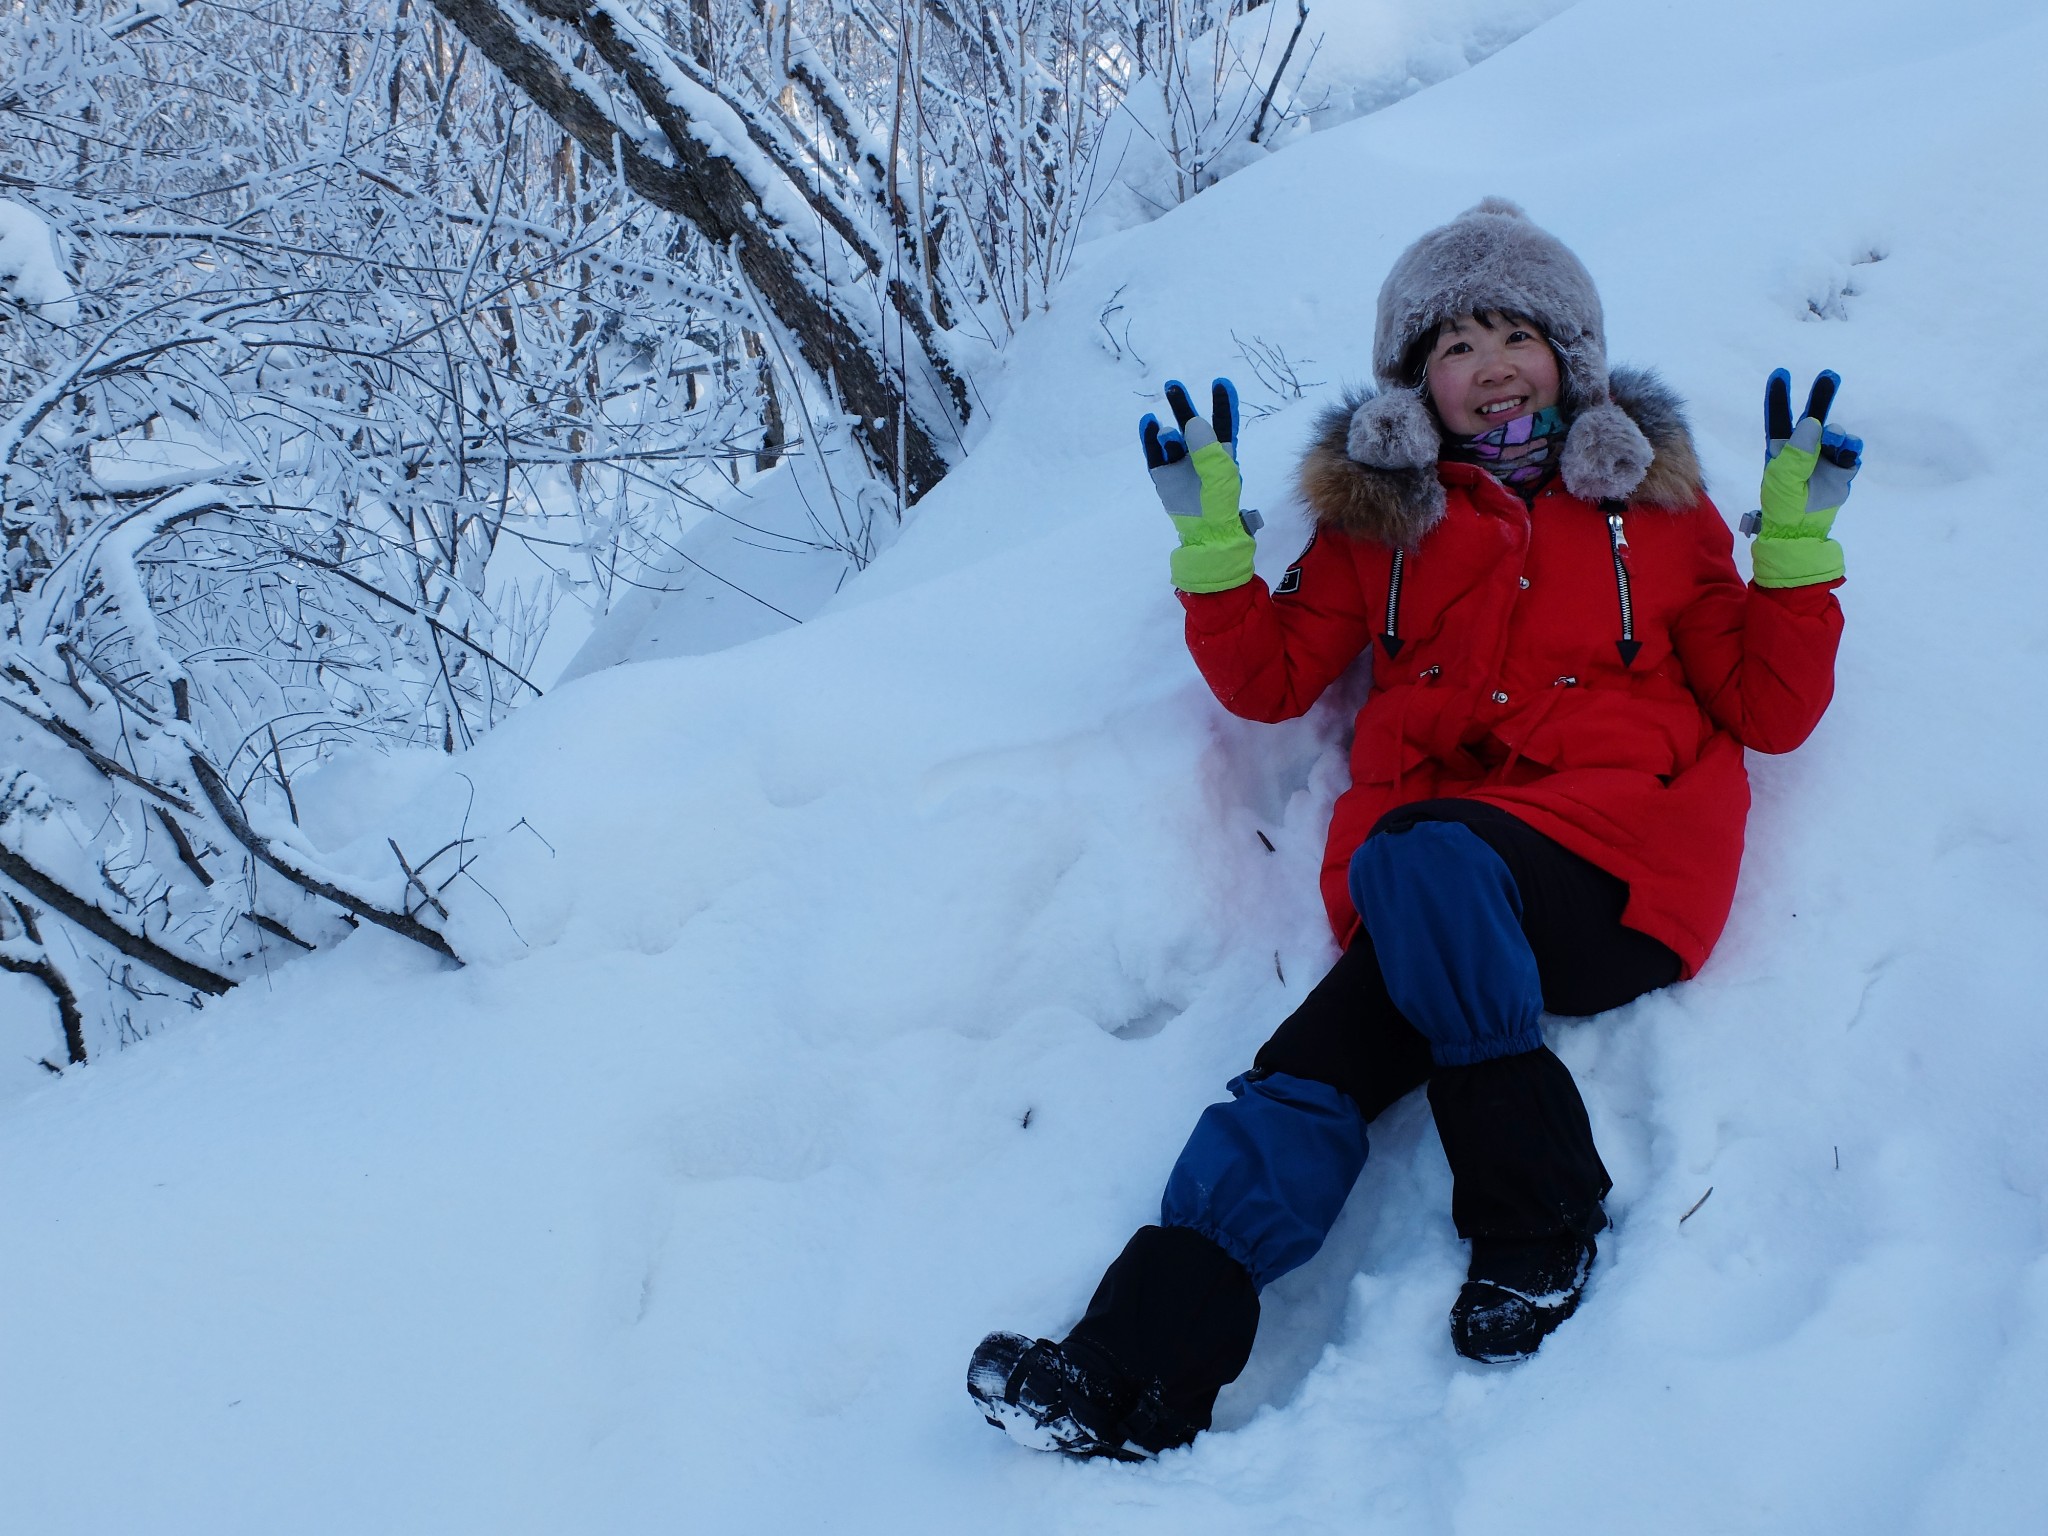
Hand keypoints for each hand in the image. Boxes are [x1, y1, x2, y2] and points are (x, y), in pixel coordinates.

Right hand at [1140, 377, 1261, 592]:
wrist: (1203, 535)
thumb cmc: (1219, 506)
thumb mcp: (1220, 476)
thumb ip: (1208, 449)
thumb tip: (1192, 422)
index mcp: (1222, 453)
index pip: (1223, 423)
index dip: (1222, 404)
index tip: (1221, 383)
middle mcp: (1200, 455)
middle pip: (1191, 424)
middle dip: (1183, 405)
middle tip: (1173, 385)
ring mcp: (1179, 464)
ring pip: (1171, 439)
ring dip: (1168, 433)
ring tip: (1168, 436)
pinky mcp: (1163, 475)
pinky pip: (1154, 452)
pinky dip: (1150, 438)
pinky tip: (1148, 424)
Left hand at [1746, 369, 1860, 587]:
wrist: (1802, 532)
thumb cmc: (1784, 506)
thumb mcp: (1784, 479)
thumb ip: (1797, 451)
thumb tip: (1812, 422)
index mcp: (1780, 450)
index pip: (1779, 418)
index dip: (1779, 397)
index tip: (1780, 373)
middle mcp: (1803, 449)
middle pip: (1813, 417)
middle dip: (1821, 396)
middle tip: (1830, 375)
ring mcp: (1823, 458)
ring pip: (1836, 434)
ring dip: (1838, 437)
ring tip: (1835, 447)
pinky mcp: (1840, 469)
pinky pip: (1850, 451)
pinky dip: (1850, 451)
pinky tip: (1846, 457)